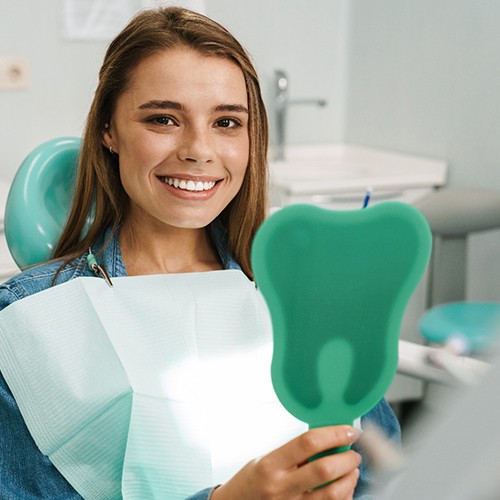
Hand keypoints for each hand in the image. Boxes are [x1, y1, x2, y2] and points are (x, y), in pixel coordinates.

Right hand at [211, 425, 361, 499]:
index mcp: (271, 465)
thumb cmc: (251, 483)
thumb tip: (325, 439)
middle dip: (347, 458)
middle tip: (354, 452)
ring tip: (352, 470)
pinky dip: (344, 497)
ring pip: (333, 494)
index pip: (308, 443)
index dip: (334, 434)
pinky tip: (345, 489)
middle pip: (324, 469)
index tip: (348, 431)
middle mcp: (281, 487)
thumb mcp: (265, 460)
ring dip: (350, 479)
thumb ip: (292, 453)